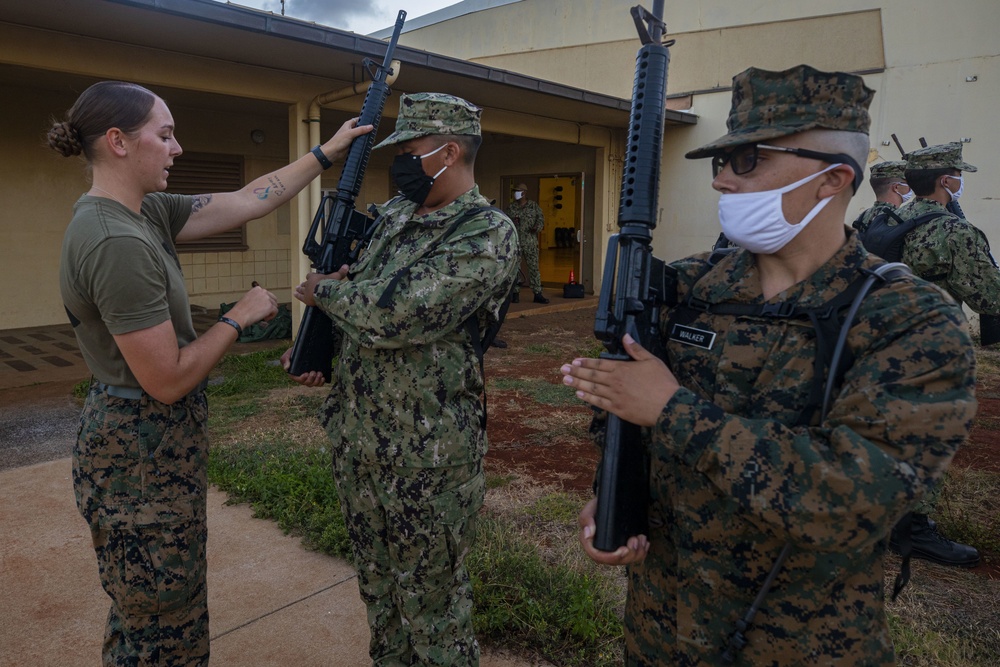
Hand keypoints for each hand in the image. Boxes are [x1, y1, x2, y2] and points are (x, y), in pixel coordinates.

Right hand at [228, 285, 277, 326]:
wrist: (239, 315)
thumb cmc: (240, 310)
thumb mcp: (247, 298)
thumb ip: (256, 298)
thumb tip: (262, 303)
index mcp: (257, 289)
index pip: (267, 294)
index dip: (266, 302)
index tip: (262, 307)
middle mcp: (263, 292)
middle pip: (273, 299)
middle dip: (270, 306)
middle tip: (265, 313)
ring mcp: (267, 299)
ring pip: (275, 306)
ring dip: (270, 312)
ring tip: (263, 317)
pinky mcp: (270, 306)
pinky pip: (275, 311)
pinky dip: (271, 316)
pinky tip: (264, 319)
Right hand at [280, 348, 326, 386]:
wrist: (304, 349)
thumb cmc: (294, 353)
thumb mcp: (288, 355)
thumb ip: (286, 360)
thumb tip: (286, 368)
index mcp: (294, 374)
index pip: (297, 379)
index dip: (302, 379)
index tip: (306, 374)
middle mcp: (302, 378)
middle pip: (306, 383)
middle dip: (311, 379)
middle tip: (314, 372)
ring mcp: (309, 378)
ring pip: (313, 384)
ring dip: (317, 381)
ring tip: (319, 374)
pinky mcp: (315, 377)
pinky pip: (318, 383)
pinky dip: (321, 382)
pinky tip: (323, 378)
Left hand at [294, 265, 349, 306]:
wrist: (324, 292)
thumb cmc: (330, 283)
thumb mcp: (336, 277)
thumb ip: (341, 272)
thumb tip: (347, 266)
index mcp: (314, 277)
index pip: (310, 276)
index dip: (310, 277)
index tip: (310, 277)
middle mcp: (308, 283)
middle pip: (305, 283)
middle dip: (303, 284)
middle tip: (301, 284)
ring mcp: (306, 291)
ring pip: (301, 289)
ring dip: (299, 288)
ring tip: (297, 288)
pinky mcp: (305, 298)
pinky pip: (300, 296)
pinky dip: (297, 295)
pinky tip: (295, 294)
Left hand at [321, 117, 373, 161]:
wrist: (333, 152)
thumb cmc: (338, 141)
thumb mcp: (350, 133)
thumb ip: (361, 130)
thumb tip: (370, 127)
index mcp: (348, 124)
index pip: (358, 120)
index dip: (364, 120)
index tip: (371, 121)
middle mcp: (350, 130)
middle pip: (360, 128)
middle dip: (366, 129)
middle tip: (374, 130)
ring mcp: (352, 137)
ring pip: (361, 135)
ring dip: (365, 136)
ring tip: (373, 137)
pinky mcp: (353, 143)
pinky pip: (360, 142)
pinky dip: (364, 142)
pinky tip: (368, 143)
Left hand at [560, 333, 677, 425]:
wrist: (669, 406)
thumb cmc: (663, 384)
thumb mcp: (652, 361)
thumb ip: (636, 349)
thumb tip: (625, 337)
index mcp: (623, 369)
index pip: (599, 364)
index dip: (585, 362)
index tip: (574, 360)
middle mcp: (615, 381)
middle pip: (591, 375)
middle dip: (576, 371)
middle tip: (562, 369)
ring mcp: (615, 396)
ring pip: (592, 388)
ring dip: (577, 383)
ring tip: (565, 380)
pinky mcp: (618, 409)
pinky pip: (599, 403)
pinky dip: (588, 398)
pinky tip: (579, 394)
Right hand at [578, 497, 648, 564]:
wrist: (610, 503)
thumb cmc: (598, 507)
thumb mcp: (590, 509)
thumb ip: (586, 519)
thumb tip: (588, 534)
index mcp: (591, 543)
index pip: (598, 557)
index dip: (611, 557)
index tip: (624, 550)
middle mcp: (602, 550)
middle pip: (615, 561)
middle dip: (629, 554)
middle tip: (635, 539)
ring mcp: (614, 551)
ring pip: (627, 560)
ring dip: (637, 552)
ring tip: (641, 538)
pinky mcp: (624, 549)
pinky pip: (634, 557)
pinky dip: (642, 552)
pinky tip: (644, 543)